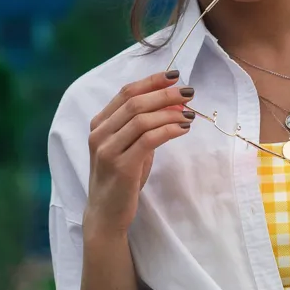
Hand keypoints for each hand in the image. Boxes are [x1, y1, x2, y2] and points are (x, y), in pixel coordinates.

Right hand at [84, 70, 194, 234]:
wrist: (105, 214)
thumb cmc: (120, 179)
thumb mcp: (128, 147)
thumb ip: (143, 126)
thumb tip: (173, 104)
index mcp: (99, 124)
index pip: (125, 92)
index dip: (151, 81)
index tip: (174, 75)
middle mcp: (99, 133)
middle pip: (134, 102)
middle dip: (164, 94)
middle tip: (189, 92)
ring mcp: (107, 150)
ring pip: (141, 119)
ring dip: (169, 112)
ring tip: (190, 112)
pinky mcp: (121, 166)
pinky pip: (148, 140)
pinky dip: (168, 130)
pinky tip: (183, 128)